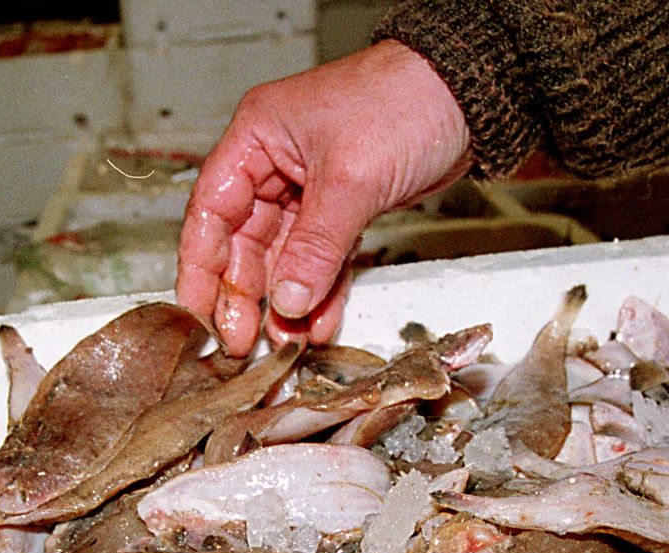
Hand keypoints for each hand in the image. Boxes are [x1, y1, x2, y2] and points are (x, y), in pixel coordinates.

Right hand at [176, 41, 470, 355]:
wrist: (469, 94)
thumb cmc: (406, 100)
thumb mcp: (351, 179)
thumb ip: (315, 246)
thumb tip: (286, 300)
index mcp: (259, 136)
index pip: (211, 210)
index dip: (202, 267)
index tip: (199, 314)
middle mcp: (277, 162)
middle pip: (244, 240)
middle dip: (245, 294)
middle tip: (243, 341)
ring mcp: (312, 187)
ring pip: (285, 255)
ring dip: (286, 299)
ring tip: (286, 342)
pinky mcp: (347, 206)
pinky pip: (324, 257)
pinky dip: (322, 290)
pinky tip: (319, 323)